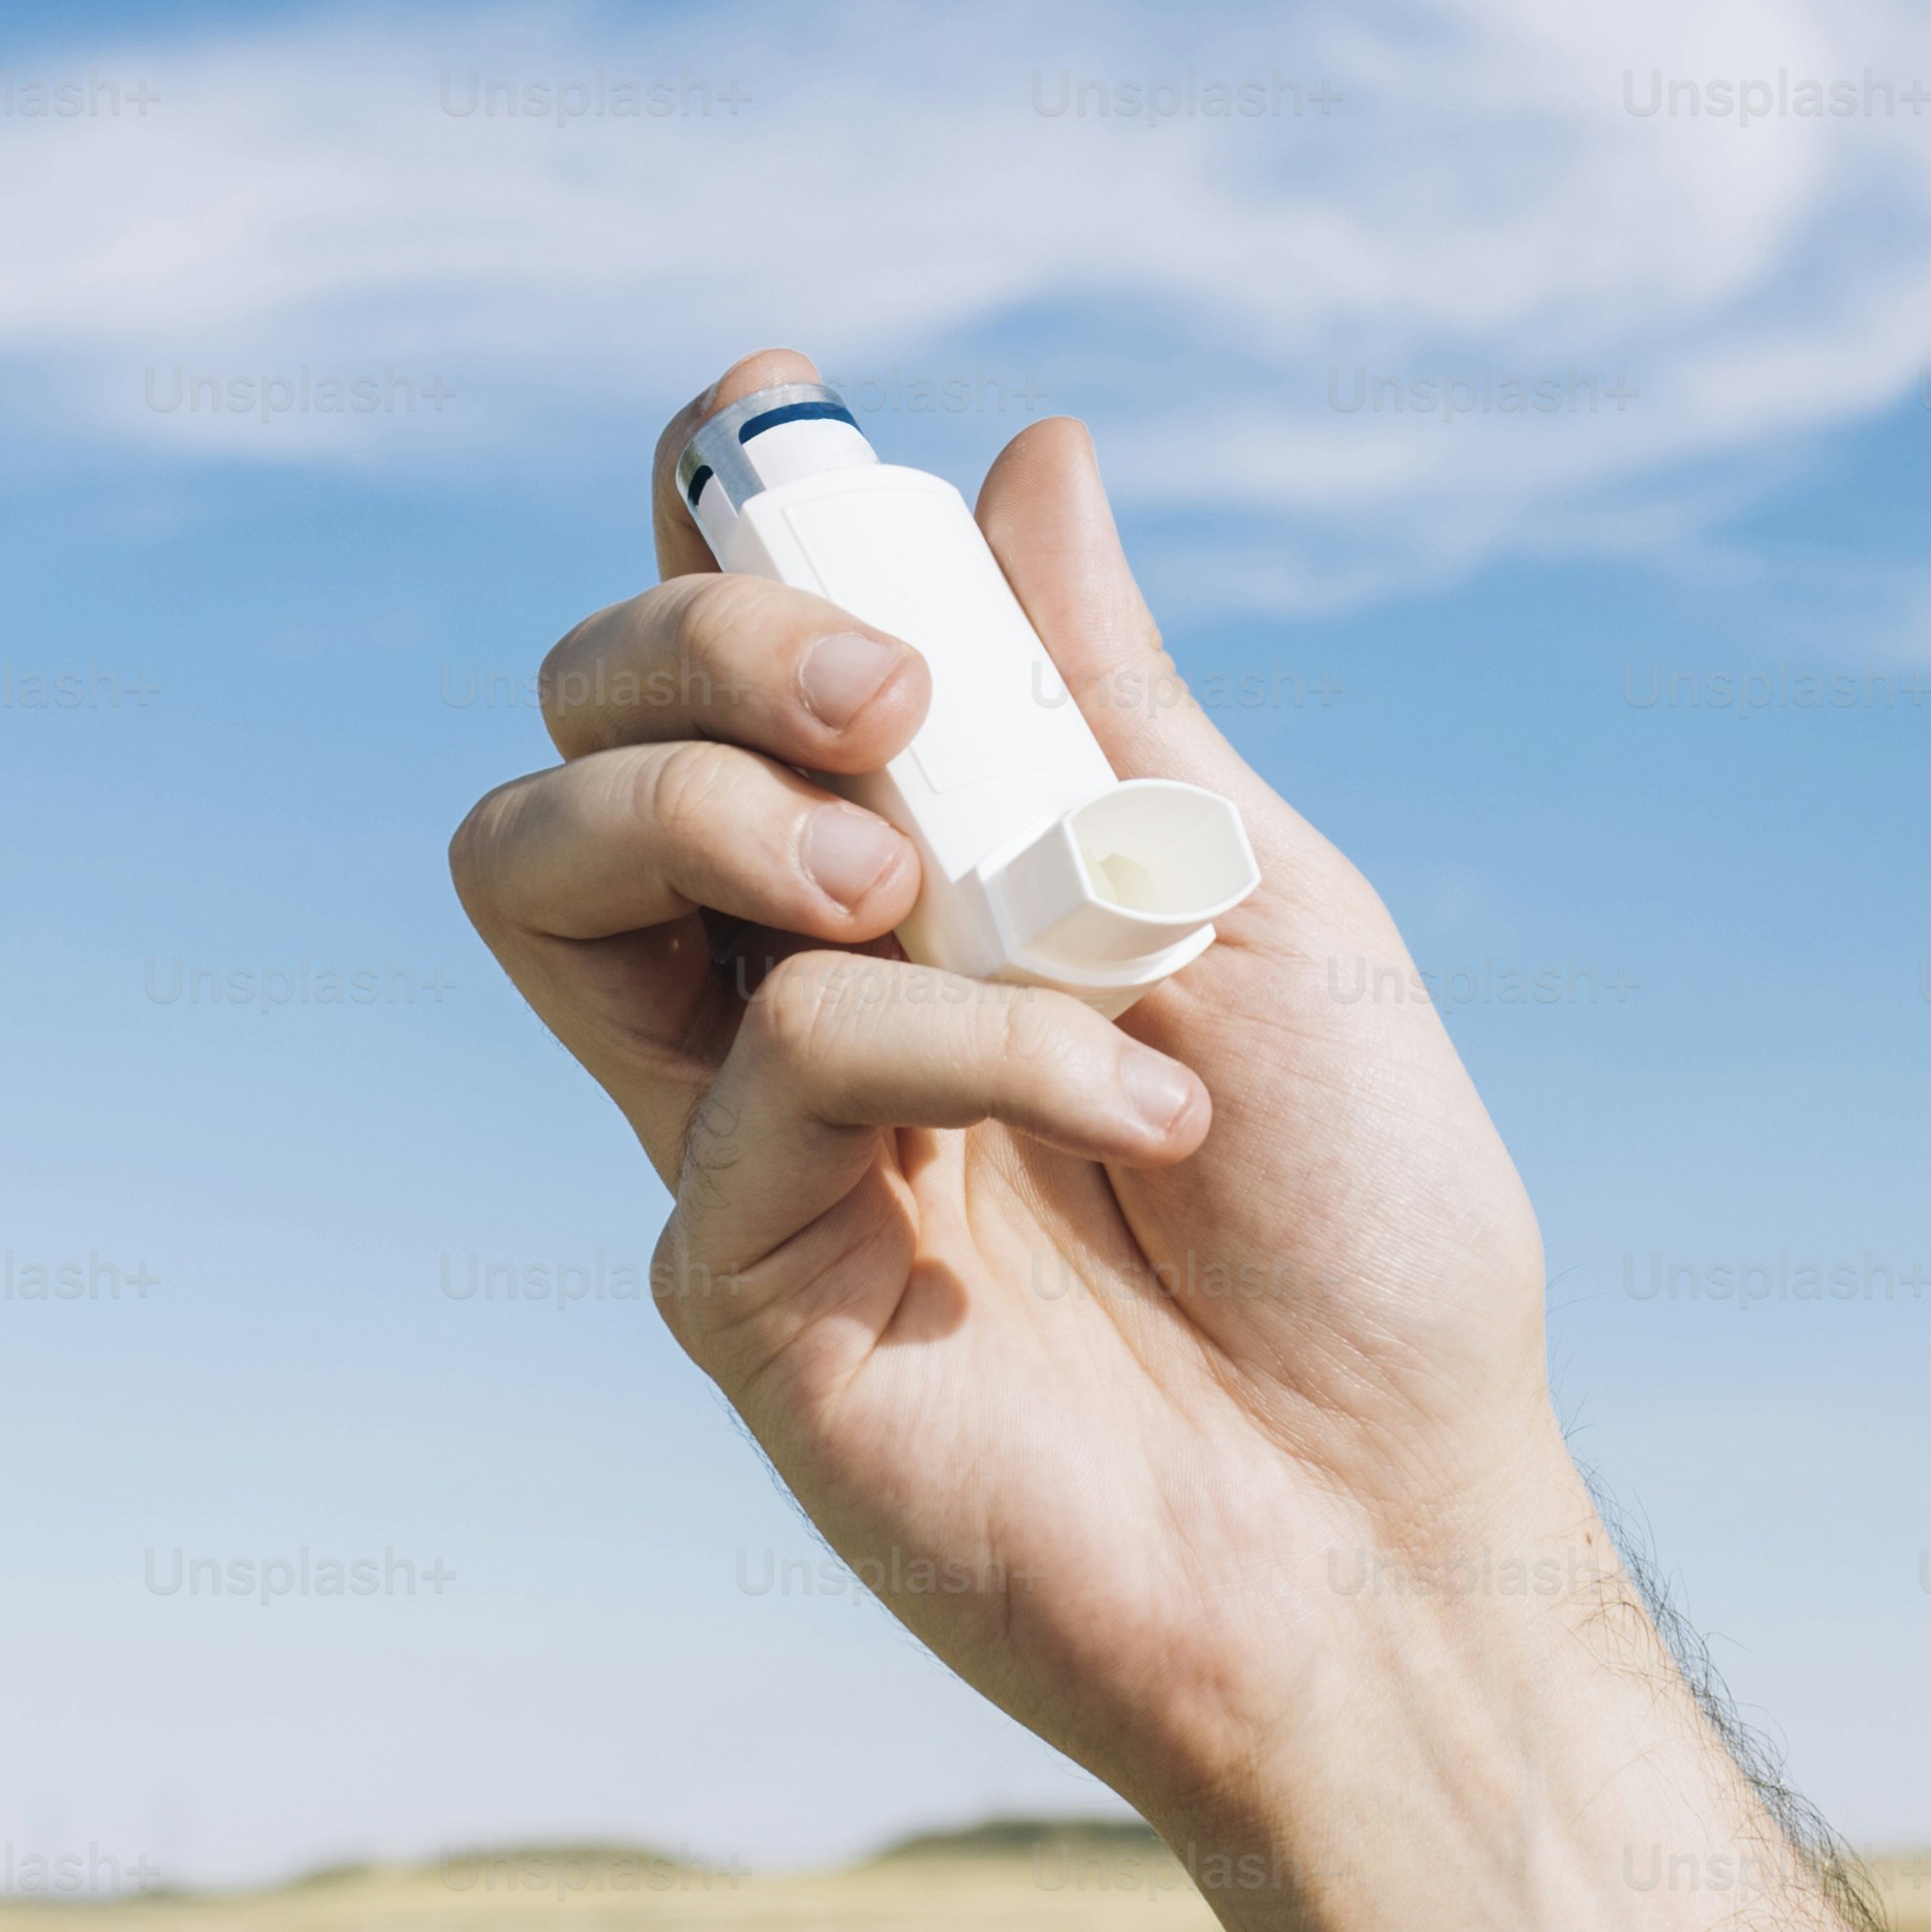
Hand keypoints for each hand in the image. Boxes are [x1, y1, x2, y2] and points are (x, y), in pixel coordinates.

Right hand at [448, 350, 1588, 1824]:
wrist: (1400, 1528)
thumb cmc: (1362, 1239)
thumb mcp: (1259, 902)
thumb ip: (1110, 703)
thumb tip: (1030, 452)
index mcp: (905, 891)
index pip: (722, 666)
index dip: (708, 517)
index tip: (772, 403)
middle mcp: (782, 994)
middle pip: (572, 731)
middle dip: (695, 632)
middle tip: (890, 695)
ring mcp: (737, 1139)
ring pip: (530, 867)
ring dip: (702, 793)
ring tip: (909, 857)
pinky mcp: (736, 1285)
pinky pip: (770, 1065)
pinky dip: (965, 1034)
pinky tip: (1133, 1094)